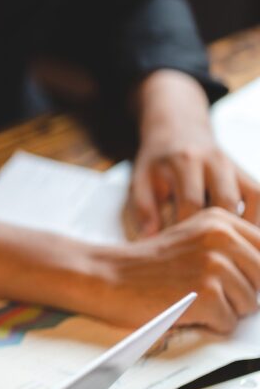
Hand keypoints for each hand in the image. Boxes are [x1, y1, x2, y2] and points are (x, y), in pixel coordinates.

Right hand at [93, 208, 259, 332]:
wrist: (107, 277)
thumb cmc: (147, 266)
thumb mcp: (193, 240)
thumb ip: (232, 248)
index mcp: (220, 220)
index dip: (254, 273)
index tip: (238, 280)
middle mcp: (221, 238)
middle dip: (241, 293)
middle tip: (204, 289)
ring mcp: (214, 265)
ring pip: (250, 304)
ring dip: (223, 310)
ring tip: (191, 297)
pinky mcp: (207, 294)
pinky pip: (229, 323)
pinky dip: (208, 324)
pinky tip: (184, 309)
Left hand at [128, 69, 259, 237]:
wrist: (178, 128)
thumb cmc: (157, 160)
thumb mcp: (140, 177)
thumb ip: (143, 207)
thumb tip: (150, 239)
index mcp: (184, 162)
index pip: (192, 202)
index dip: (188, 231)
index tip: (180, 253)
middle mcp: (214, 161)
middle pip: (226, 202)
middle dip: (222, 233)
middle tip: (216, 259)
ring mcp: (234, 166)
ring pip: (253, 199)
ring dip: (248, 228)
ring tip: (240, 253)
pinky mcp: (246, 172)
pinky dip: (258, 218)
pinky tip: (249, 238)